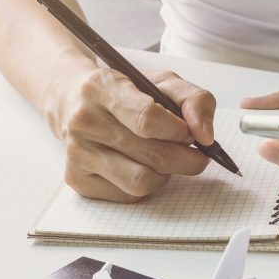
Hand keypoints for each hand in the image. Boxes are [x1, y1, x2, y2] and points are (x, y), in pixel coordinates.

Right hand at [53, 66, 212, 201]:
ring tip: (165, 160)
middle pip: (153, 156)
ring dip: (166, 175)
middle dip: (187, 159)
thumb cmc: (124, 92)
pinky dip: (146, 186)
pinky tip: (142, 167)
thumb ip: (194, 100)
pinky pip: (128, 196)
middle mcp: (83, 122)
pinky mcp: (77, 179)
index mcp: (102, 88)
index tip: (191, 134)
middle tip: (196, 155)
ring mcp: (78, 153)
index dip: (179, 131)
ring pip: (142, 182)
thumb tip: (206, 136)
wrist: (73, 101)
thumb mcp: (161, 82)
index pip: (147, 119)